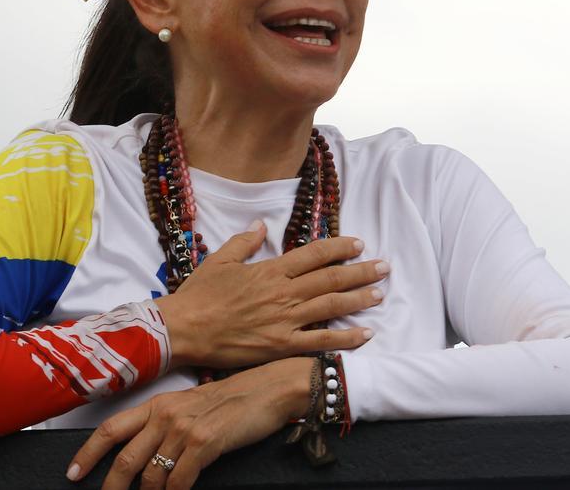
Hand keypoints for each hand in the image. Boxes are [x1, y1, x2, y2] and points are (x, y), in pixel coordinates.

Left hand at [66, 357, 313, 488]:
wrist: (267, 389)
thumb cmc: (230, 402)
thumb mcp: (188, 407)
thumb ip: (163, 426)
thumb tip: (143, 456)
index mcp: (156, 404)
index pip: (111, 428)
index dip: (88, 452)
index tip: (73, 472)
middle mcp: (164, 414)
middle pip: (125, 458)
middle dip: (111, 486)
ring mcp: (183, 429)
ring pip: (151, 475)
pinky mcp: (204, 443)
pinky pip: (179, 481)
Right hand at [154, 222, 386, 368]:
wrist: (184, 329)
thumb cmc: (199, 295)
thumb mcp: (219, 260)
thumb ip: (244, 241)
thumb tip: (260, 224)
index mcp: (271, 270)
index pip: (314, 254)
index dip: (339, 247)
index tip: (358, 244)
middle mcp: (284, 292)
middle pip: (331, 278)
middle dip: (361, 271)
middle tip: (385, 266)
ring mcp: (286, 320)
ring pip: (332, 305)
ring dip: (359, 299)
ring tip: (380, 293)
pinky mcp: (282, 346)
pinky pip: (321, 341)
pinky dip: (345, 338)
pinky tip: (365, 334)